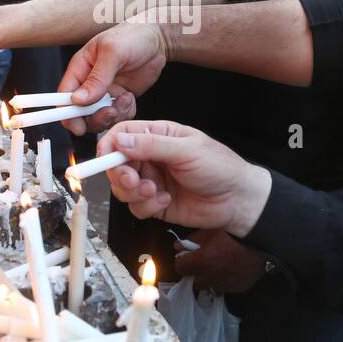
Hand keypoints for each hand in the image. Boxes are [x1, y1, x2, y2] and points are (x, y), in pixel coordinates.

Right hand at [58, 20, 168, 135]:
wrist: (157, 39)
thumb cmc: (132, 36)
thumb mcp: (113, 52)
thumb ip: (97, 77)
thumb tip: (78, 99)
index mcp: (80, 69)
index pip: (64, 97)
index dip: (66, 114)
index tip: (78, 126)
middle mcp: (89, 83)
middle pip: (80, 114)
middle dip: (95, 118)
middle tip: (110, 111)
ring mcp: (105, 93)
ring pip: (100, 118)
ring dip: (113, 115)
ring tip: (126, 98)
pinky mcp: (119, 99)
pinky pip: (118, 116)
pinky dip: (125, 112)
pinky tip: (131, 98)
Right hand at [103, 120, 271, 235]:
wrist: (237, 200)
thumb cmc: (220, 167)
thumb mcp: (186, 150)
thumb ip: (152, 145)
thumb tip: (120, 141)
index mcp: (158, 135)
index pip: (122, 134)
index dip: (110, 145)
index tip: (106, 157)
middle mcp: (151, 157)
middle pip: (117, 164)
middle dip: (121, 174)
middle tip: (134, 180)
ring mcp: (151, 180)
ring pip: (122, 188)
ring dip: (134, 193)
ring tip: (155, 192)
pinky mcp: (154, 202)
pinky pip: (136, 207)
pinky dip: (147, 206)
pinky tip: (166, 201)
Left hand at [175, 229, 267, 293]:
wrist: (265, 241)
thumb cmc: (235, 231)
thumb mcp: (211, 229)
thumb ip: (192, 239)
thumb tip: (179, 246)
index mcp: (202, 262)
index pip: (180, 268)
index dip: (182, 261)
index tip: (187, 255)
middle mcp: (211, 278)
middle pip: (193, 281)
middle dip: (195, 272)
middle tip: (202, 261)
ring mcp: (226, 285)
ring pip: (209, 286)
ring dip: (209, 278)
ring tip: (217, 264)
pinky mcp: (239, 288)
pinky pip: (225, 287)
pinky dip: (224, 280)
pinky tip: (230, 268)